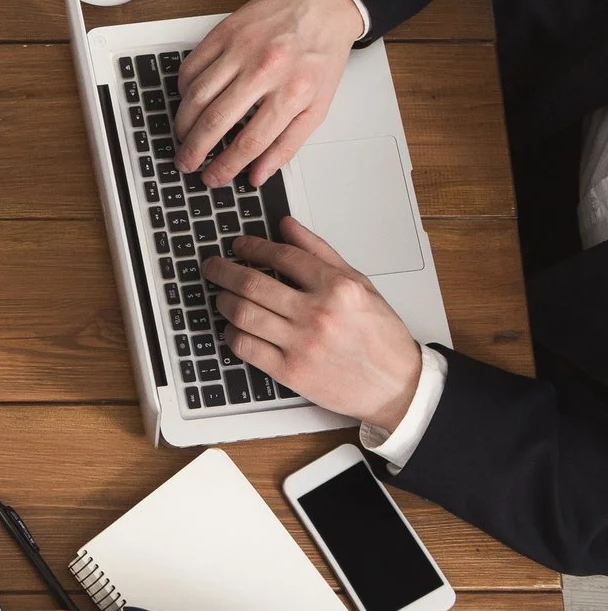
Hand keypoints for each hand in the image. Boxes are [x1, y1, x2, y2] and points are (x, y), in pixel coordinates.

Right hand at [173, 0, 365, 186]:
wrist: (322, 5)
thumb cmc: (320, 56)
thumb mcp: (318, 105)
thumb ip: (289, 144)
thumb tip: (259, 174)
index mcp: (293, 92)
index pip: (250, 142)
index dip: (225, 167)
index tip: (212, 178)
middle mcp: (265, 70)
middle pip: (215, 121)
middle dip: (194, 150)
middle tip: (186, 163)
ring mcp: (240, 49)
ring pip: (195, 96)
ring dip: (183, 124)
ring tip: (184, 137)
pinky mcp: (223, 33)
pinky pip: (190, 68)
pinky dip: (183, 90)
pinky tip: (189, 102)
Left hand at [202, 218, 422, 428]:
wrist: (397, 385)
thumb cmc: (380, 336)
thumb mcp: (359, 285)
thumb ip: (320, 252)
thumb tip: (286, 225)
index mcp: (339, 288)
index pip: (282, 256)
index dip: (253, 246)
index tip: (239, 245)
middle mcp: (319, 313)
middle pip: (252, 283)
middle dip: (223, 270)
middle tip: (212, 266)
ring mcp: (302, 344)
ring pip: (243, 313)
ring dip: (224, 300)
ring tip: (222, 295)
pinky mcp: (290, 372)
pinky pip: (245, 346)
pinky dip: (231, 333)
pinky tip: (234, 326)